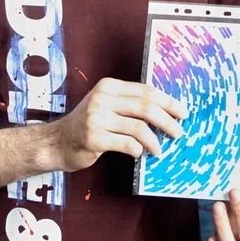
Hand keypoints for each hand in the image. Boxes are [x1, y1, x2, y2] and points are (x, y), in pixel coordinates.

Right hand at [51, 77, 186, 171]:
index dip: (168, 102)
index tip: (182, 112)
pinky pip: (127, 144)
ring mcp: (96, 118)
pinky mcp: (94, 138)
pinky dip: (138, 150)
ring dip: (154, 141)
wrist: (57, 143)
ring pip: (139, 127)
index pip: (146, 91)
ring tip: (159, 149)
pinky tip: (139, 154)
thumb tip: (166, 112)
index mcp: (109, 87)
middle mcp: (102, 99)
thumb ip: (129, 104)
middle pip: (146, 107)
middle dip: (167, 121)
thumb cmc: (87, 125)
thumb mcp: (106, 105)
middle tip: (178, 132)